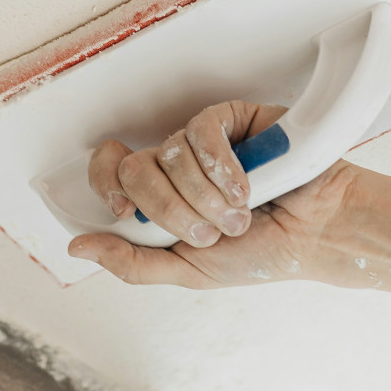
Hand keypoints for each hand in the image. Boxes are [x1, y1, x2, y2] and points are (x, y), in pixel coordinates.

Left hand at [66, 100, 354, 287]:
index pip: (108, 173)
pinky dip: (221, 165)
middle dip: (170, 208)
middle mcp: (173, 167)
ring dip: (204, 196)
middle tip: (207, 231)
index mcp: (156, 199)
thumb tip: (77, 246)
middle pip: (135, 168)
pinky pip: (202, 129)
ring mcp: (201, 141)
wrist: (313, 235)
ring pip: (169, 153)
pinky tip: (247, 187)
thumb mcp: (188, 270)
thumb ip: (133, 262)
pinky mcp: (230, 119)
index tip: (128, 213)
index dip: (107, 186)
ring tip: (238, 215)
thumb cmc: (257, 255)